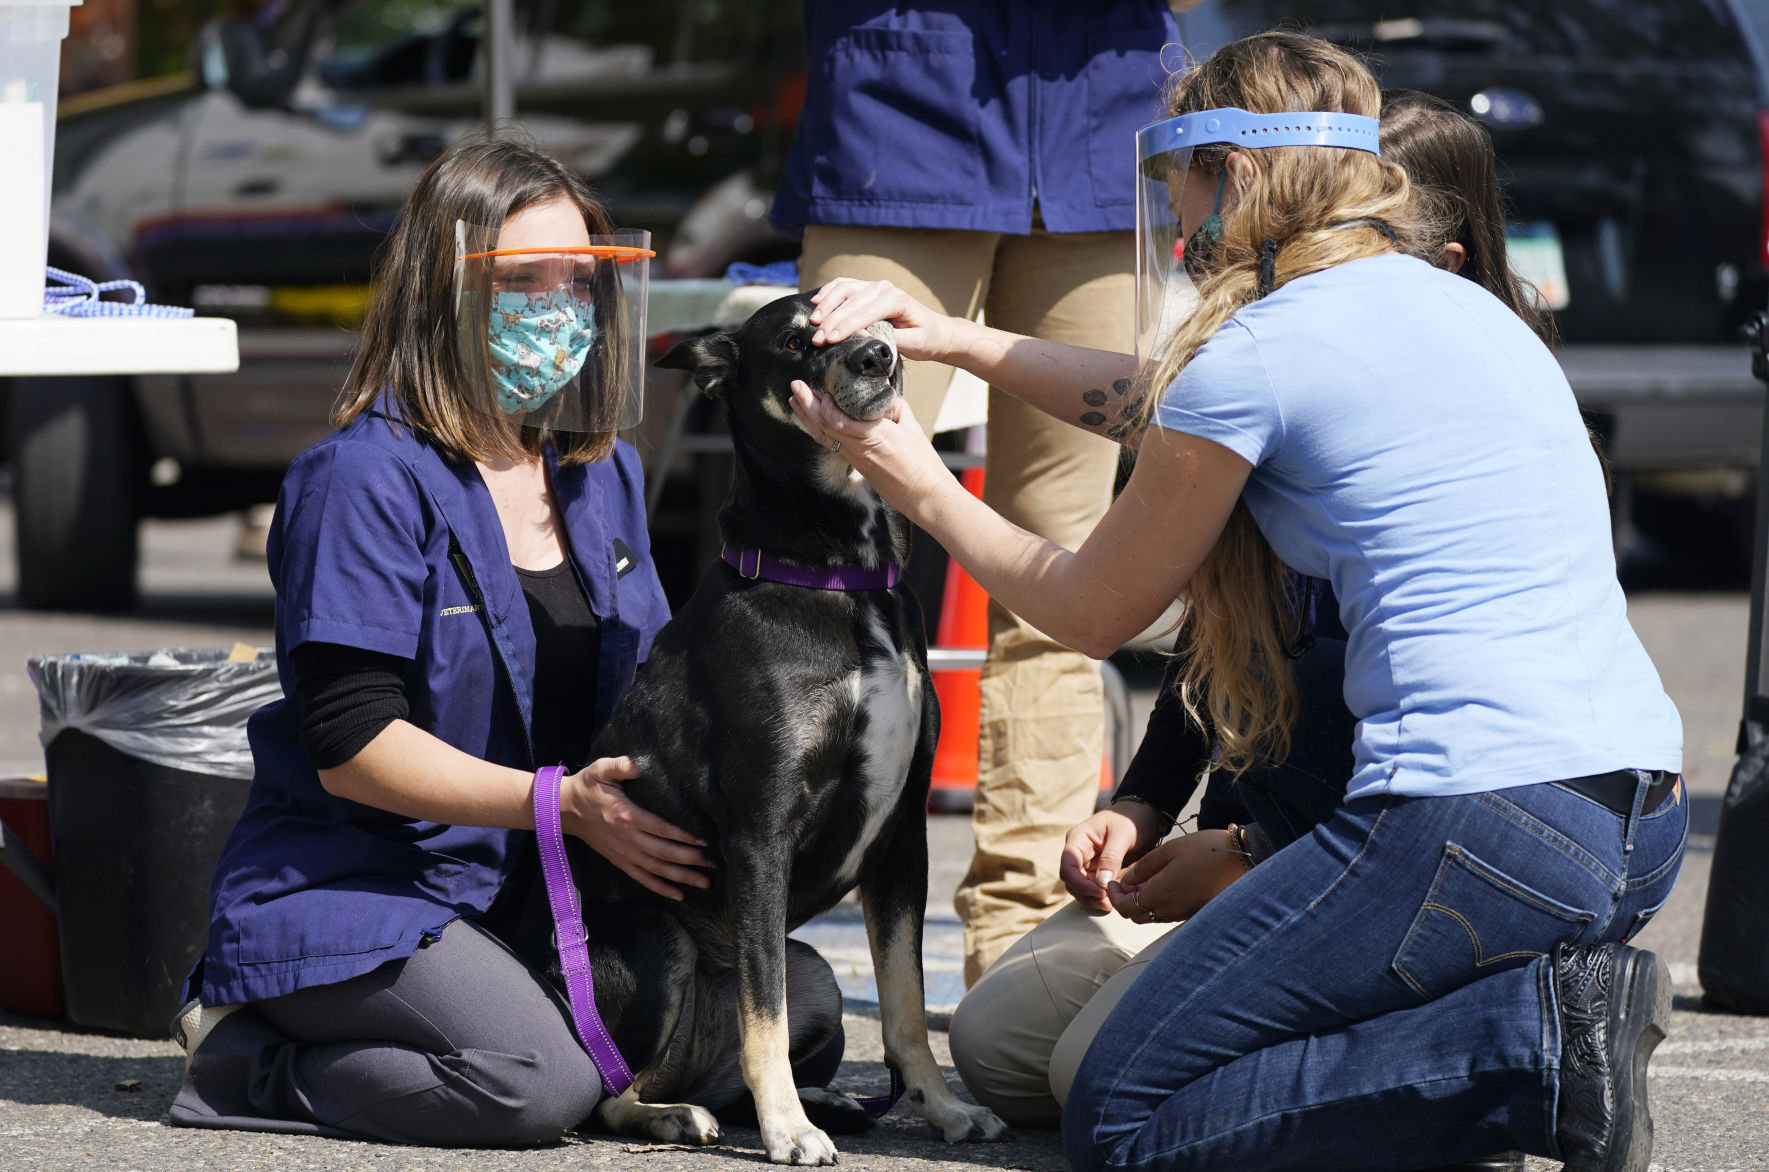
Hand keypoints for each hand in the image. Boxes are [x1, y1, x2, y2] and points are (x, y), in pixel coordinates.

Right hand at [559, 756, 713, 899]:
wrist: (564, 810)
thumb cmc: (588, 786)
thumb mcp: (601, 769)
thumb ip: (620, 765)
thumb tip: (637, 765)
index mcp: (627, 816)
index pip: (661, 828)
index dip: (683, 836)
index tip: (704, 840)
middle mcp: (628, 839)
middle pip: (663, 853)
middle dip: (690, 860)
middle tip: (714, 864)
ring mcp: (624, 854)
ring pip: (657, 869)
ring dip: (681, 877)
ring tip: (705, 883)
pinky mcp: (620, 861)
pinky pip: (642, 878)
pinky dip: (661, 888)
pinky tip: (679, 895)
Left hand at [788, 382, 953, 518]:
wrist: (924, 495)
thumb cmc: (922, 464)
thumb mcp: (912, 428)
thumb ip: (896, 408)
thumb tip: (884, 396)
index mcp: (873, 436)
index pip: (838, 419)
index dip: (825, 405)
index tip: (823, 390)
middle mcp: (859, 448)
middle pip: (824, 426)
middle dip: (807, 405)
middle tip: (795, 387)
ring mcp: (855, 459)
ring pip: (824, 437)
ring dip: (807, 418)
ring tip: (794, 402)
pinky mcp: (856, 466)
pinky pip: (832, 446)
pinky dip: (820, 432)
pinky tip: (813, 424)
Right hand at [808, 278, 957, 361]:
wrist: (934, 330)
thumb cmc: (925, 338)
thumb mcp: (915, 344)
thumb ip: (894, 339)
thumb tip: (870, 339)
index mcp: (896, 300)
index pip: (865, 313)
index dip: (845, 326)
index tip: (829, 340)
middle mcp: (884, 288)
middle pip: (851, 302)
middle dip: (831, 321)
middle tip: (816, 339)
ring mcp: (874, 286)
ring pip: (844, 290)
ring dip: (826, 305)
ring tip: (812, 322)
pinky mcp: (867, 289)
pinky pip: (843, 286)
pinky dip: (828, 292)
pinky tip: (815, 302)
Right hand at [1060, 803, 1164, 911]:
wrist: (1146, 815)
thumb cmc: (1132, 818)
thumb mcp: (1123, 834)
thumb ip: (1111, 857)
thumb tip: (1101, 882)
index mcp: (1079, 839)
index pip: (1068, 865)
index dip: (1079, 882)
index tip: (1098, 891)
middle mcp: (1079, 852)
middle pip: (1072, 881)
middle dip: (1086, 894)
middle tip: (1107, 902)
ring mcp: (1089, 863)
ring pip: (1081, 888)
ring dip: (1093, 899)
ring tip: (1111, 904)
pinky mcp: (1100, 871)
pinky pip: (1095, 888)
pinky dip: (1102, 897)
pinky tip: (1114, 900)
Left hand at [1105, 831, 1247, 923]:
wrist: (1242, 859)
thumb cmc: (1207, 850)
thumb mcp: (1170, 850)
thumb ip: (1145, 866)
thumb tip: (1129, 879)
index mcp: (1160, 894)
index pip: (1126, 907)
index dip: (1114, 896)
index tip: (1112, 882)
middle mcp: (1170, 910)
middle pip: (1136, 916)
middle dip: (1125, 901)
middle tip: (1123, 883)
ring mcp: (1184, 914)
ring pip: (1152, 917)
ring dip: (1141, 904)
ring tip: (1141, 882)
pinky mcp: (1195, 913)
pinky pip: (1167, 915)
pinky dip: (1157, 905)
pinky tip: (1161, 887)